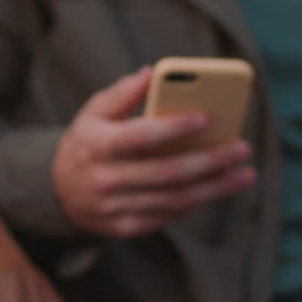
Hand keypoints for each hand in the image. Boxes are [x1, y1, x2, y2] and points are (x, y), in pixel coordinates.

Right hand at [52, 66, 256, 237]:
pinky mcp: (125, 228)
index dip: (173, 128)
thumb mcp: (93, 113)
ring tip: (244, 173)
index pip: (140, 137)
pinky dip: (196, 202)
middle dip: (210, 161)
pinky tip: (218, 188)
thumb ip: (121, 93)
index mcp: (97, 146)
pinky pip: (168, 216)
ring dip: (215, 187)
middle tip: (240, 148)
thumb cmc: (86, 143)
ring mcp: (115, 208)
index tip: (206, 117)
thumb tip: (152, 73)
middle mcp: (106, 180)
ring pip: (175, 199)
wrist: (56, 192)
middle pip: (167, 173)